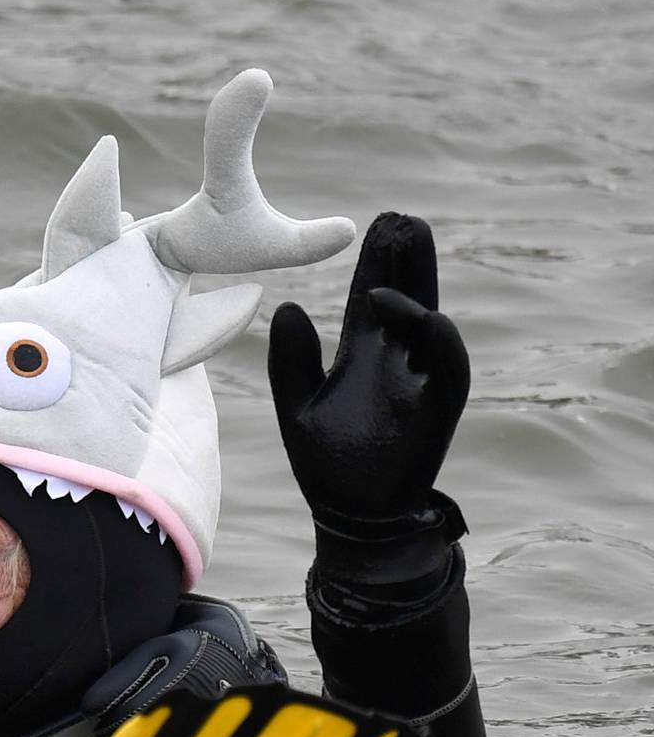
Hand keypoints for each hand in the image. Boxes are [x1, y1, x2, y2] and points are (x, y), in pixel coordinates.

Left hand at [266, 212, 469, 534]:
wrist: (352, 518)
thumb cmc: (328, 466)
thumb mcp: (297, 407)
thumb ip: (290, 361)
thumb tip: (287, 305)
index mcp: (364, 357)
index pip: (372, 298)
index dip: (375, 263)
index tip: (378, 224)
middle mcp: (397, 362)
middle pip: (406, 298)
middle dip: (405, 259)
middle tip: (401, 218)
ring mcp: (421, 382)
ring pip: (429, 320)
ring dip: (423, 283)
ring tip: (412, 242)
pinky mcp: (439, 409)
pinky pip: (449, 367)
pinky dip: (438, 338)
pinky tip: (421, 313)